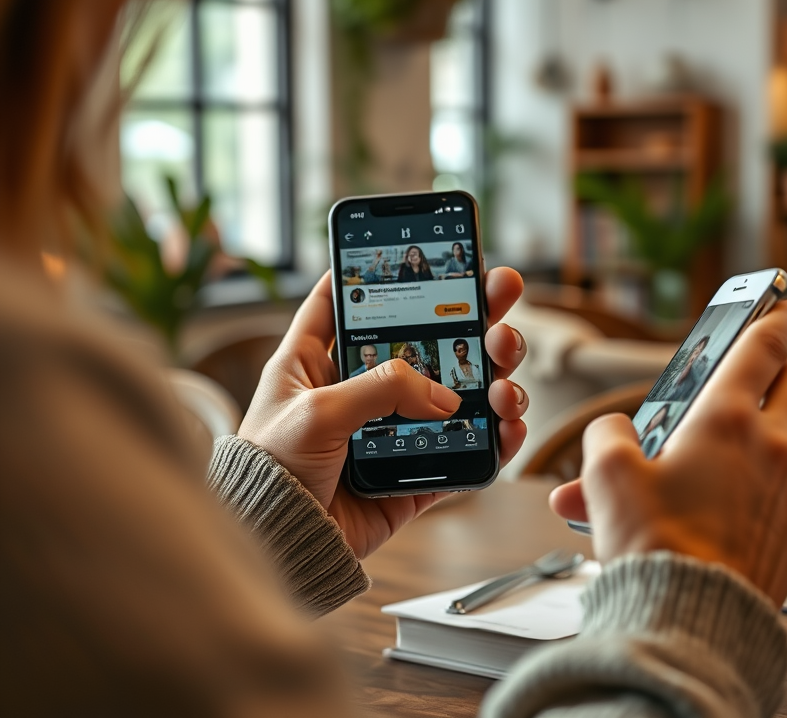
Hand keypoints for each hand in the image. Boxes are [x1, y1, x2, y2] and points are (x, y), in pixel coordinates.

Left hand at [238, 268, 528, 558]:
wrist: (281, 545)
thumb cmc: (271, 472)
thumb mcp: (317, 411)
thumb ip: (382, 389)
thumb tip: (445, 398)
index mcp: (314, 362)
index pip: (343, 300)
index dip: (375, 269)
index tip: (413, 246)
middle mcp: (357, 390)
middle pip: (423, 339)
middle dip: (468, 312)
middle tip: (502, 291)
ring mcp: (389, 431)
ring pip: (454, 391)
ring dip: (490, 373)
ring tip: (506, 368)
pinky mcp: (412, 473)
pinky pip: (463, 449)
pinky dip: (493, 437)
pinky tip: (510, 423)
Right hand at [549, 300, 786, 606]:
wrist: (689, 619)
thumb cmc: (651, 544)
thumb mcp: (606, 476)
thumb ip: (607, 436)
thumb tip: (615, 433)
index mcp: (727, 419)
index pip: (764, 347)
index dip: (777, 317)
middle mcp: (772, 448)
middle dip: (785, 370)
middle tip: (763, 372)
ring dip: (773, 430)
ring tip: (728, 449)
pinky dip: (768, 484)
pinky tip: (730, 505)